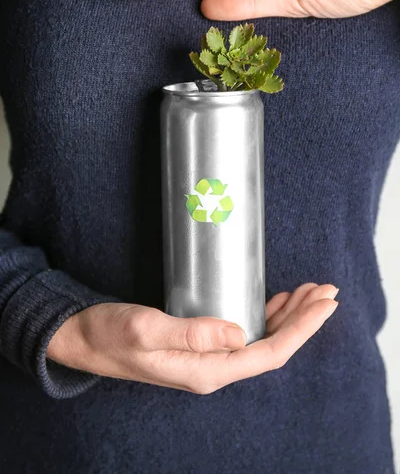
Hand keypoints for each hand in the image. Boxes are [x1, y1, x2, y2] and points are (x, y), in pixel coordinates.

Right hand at [47, 282, 338, 394]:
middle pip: (272, 347)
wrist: (84, 339)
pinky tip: (275, 302)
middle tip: (326, 290)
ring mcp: (207, 358)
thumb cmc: (110, 334)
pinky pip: (246, 333)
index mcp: (206, 370)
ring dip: (289, 317)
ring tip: (308, 293)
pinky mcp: (200, 345)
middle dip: (303, 320)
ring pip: (262, 339)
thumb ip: (192, 333)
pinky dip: (266, 315)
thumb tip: (239, 334)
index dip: (301, 329)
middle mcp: (212, 369)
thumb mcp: (146, 329)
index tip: (324, 303)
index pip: (268, 353)